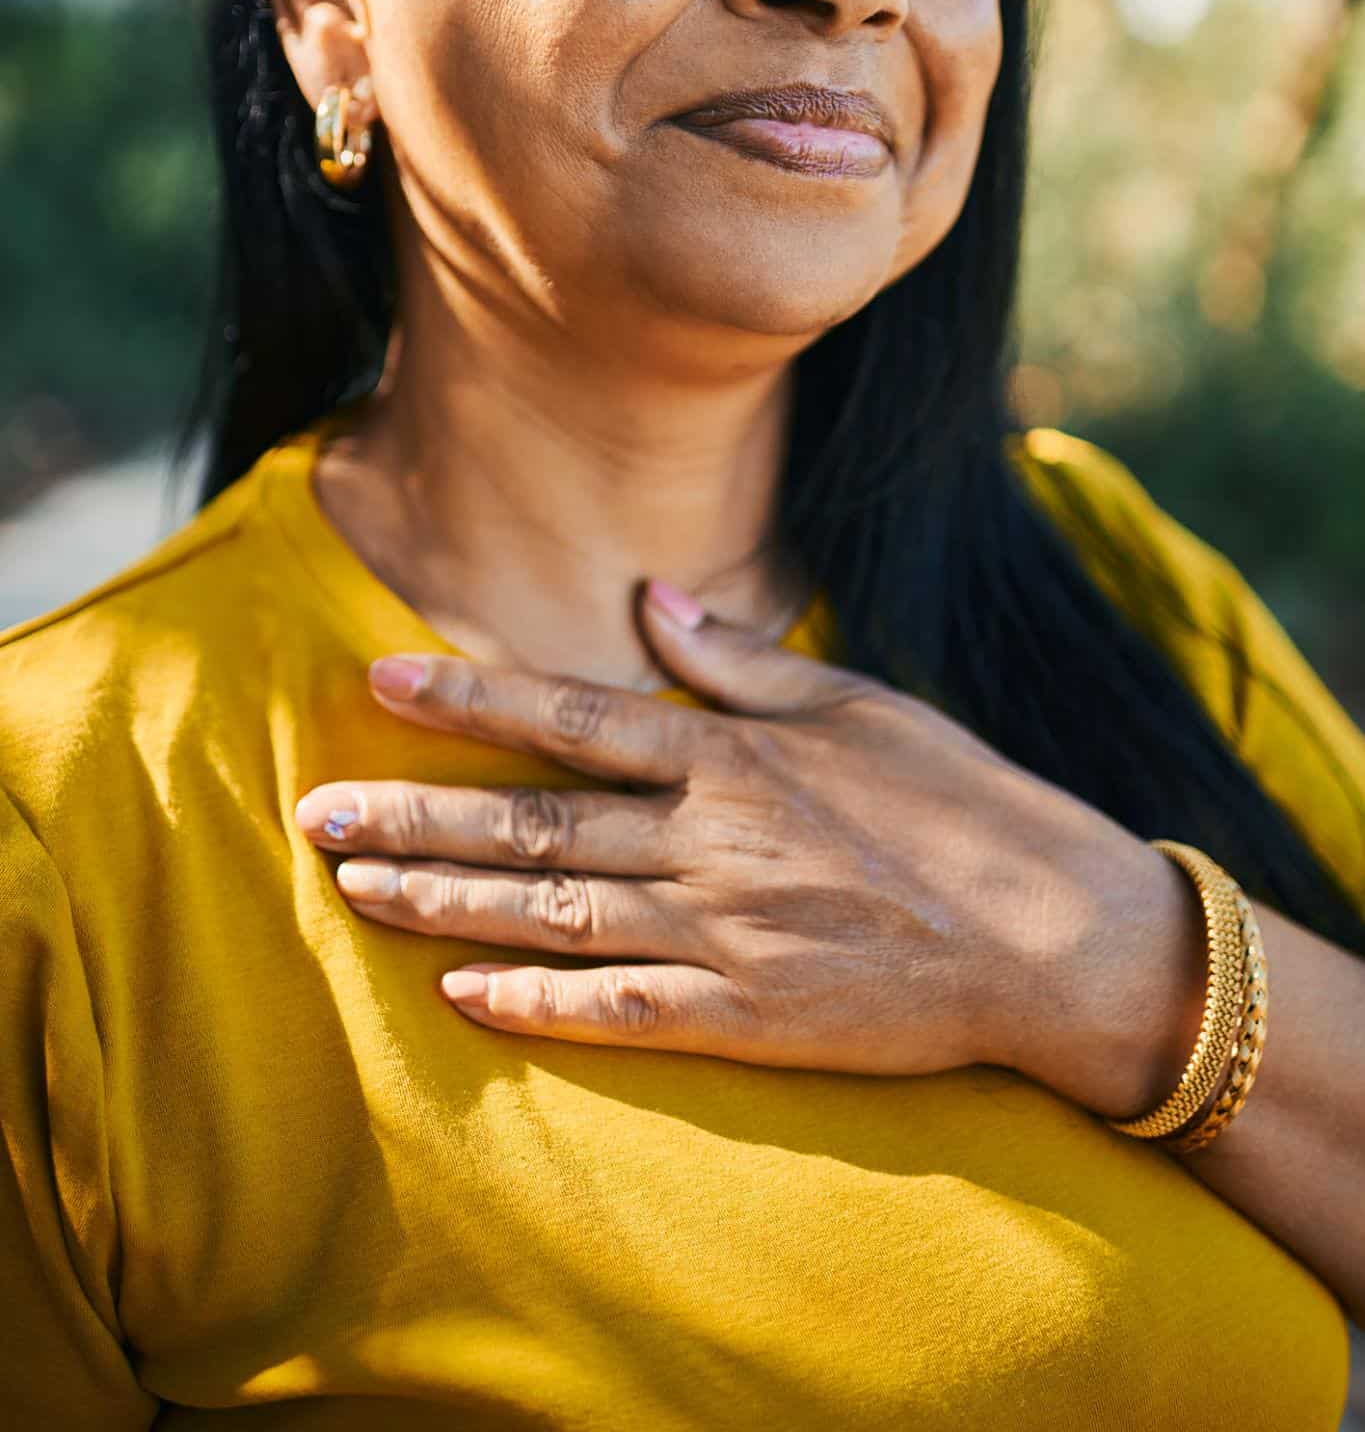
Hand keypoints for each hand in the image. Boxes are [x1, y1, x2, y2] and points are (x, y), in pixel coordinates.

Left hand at [296, 583, 1195, 1100]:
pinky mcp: (747, 1018)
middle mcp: (709, 840)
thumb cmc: (964, 803)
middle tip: (314, 818)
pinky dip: (536, 1004)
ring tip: (353, 893)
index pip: (571, 716)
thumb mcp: (861, 702)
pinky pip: (618, 1012)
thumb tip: (653, 597)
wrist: (1056, 939)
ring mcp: (722, 935)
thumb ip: (742, 662)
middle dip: (413, 820)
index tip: (378, 683)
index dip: (469, 698)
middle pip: (531, 827)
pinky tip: (460, 998)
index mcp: (734, 754)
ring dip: (442, 907)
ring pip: (551, 916)